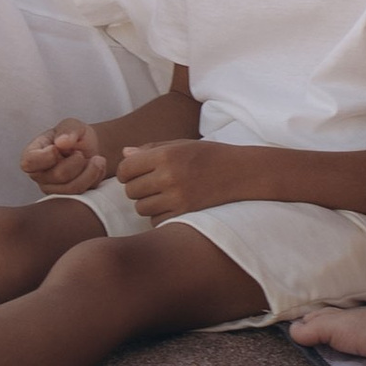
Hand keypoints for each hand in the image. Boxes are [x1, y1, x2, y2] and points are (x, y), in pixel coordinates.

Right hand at [21, 118, 113, 194]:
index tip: (59, 147)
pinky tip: (97, 168)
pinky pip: (85, 194)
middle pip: (57, 176)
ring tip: (97, 159)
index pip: (29, 162)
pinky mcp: (70, 198)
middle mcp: (40, 175)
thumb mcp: (71, 125)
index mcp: (32, 155)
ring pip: (72, 189)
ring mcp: (54, 189)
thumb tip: (62, 141)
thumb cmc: (73, 135)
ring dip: (90, 172)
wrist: (89, 148)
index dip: (47, 156)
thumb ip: (67, 130)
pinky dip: (95, 179)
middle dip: (76, 162)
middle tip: (81, 152)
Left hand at [114, 136, 232, 220]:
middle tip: (150, 183)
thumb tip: (124, 153)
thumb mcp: (180, 145)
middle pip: (131, 190)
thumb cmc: (208, 155)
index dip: (125, 172)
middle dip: (135, 187)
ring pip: (141, 208)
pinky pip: (155, 220)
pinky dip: (158, 215)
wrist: (240, 172)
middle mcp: (169, 176)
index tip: (133, 172)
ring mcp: (177, 198)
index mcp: (166, 155)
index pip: (126, 168)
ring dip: (146, 202)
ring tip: (161, 194)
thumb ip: (151, 149)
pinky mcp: (185, 214)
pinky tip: (170, 205)